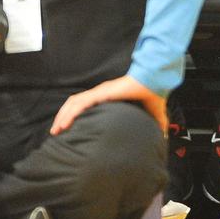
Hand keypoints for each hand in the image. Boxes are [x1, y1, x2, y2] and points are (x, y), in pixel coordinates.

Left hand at [50, 74, 166, 134]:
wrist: (156, 80)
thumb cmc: (154, 94)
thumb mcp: (152, 114)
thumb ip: (155, 124)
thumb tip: (163, 137)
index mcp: (109, 98)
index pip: (86, 105)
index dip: (76, 116)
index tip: (70, 130)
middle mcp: (101, 94)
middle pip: (74, 105)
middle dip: (63, 118)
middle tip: (57, 133)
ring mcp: (99, 93)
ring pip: (73, 104)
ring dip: (62, 117)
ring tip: (56, 131)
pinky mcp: (101, 93)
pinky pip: (80, 104)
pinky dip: (69, 114)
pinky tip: (63, 124)